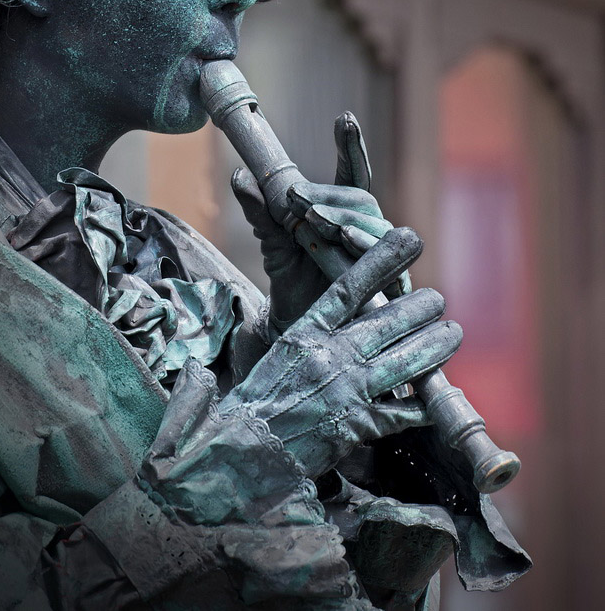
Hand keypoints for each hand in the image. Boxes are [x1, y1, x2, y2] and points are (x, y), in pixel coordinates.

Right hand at [221, 227, 461, 479]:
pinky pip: (401, 413)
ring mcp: (345, 392)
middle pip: (386, 323)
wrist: (240, 451)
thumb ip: (312, 335)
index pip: (347, 289)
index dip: (381, 263)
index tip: (406, 241)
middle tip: (438, 299)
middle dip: (419, 308)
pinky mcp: (355, 427)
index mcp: (305, 333)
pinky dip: (423, 404)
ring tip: (452, 333)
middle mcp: (328, 356)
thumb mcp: (279, 355)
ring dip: (434, 347)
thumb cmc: (257, 401)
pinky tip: (437, 397)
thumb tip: (343, 316)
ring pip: (404, 362)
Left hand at [231, 112, 409, 331]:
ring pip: (376, 227)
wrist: (293, 322)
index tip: (343, 117)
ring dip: (347, 220)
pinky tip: (350, 241)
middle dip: (332, 198)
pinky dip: (368, 249)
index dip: (351, 145)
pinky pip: (388, 262)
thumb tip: (239, 175)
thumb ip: (259, 209)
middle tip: (298, 201)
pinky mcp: (385, 285)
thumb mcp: (270, 239)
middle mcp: (363, 226)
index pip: (352, 172)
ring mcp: (377, 254)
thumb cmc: (289, 275)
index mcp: (340, 209)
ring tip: (324, 221)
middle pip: (361, 199)